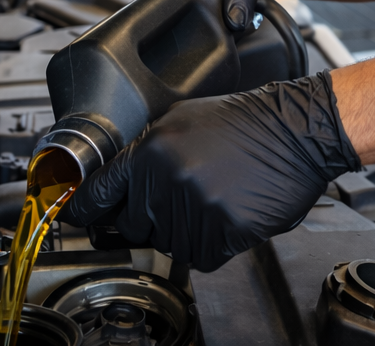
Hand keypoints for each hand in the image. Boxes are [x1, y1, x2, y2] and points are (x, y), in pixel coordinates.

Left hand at [59, 71, 360, 271]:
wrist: (296, 130)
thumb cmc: (246, 121)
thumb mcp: (183, 118)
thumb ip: (144, 151)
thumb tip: (114, 184)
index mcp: (151, 150)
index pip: (97, 195)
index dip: (83, 211)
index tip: (78, 217)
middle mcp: (166, 179)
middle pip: (133, 226)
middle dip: (152, 217)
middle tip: (183, 196)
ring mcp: (195, 208)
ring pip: (168, 245)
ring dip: (187, 231)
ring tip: (214, 197)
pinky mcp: (223, 231)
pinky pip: (200, 257)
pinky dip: (212, 244)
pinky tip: (227, 213)